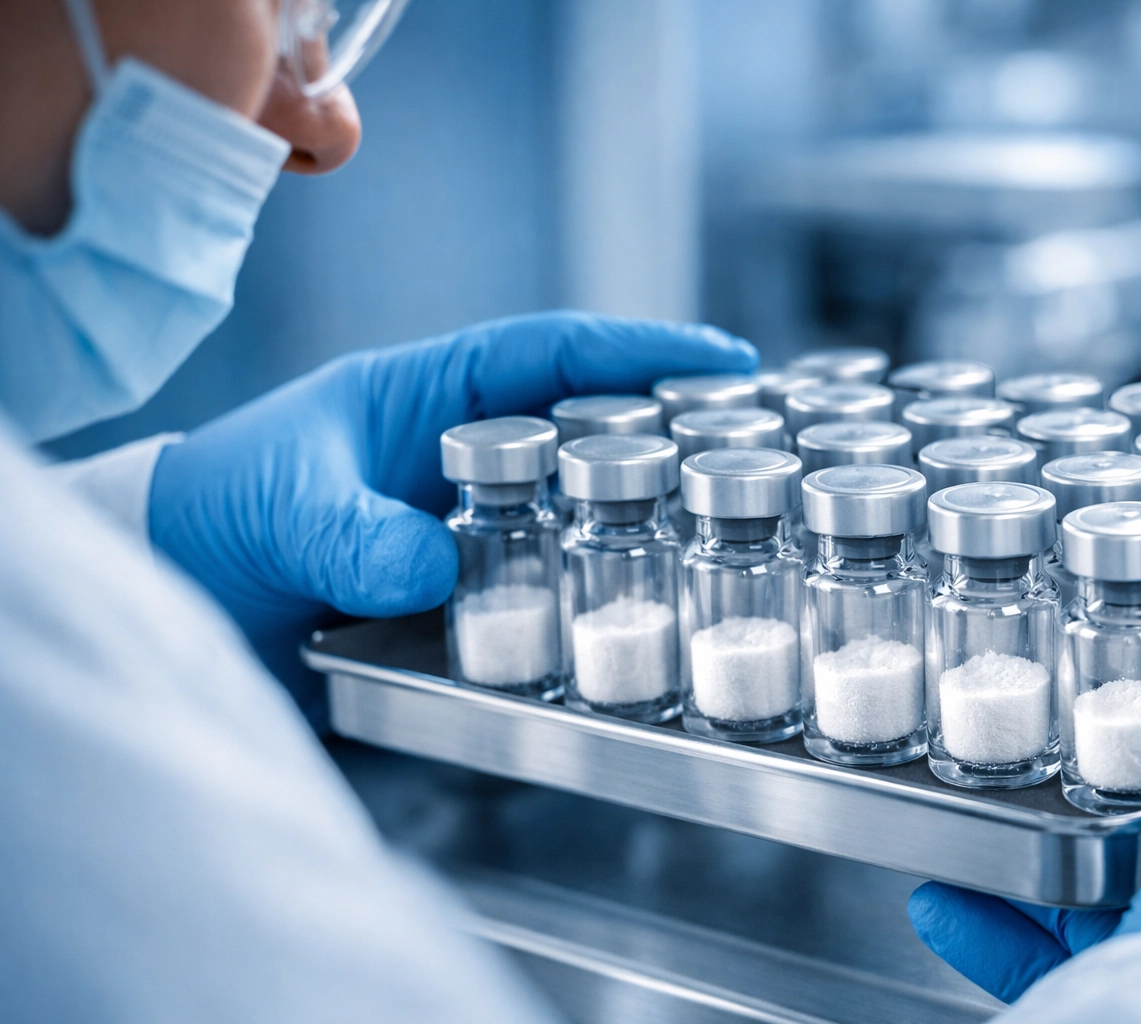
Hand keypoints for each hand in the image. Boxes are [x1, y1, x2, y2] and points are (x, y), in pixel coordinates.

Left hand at [149, 311, 756, 725]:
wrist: (174, 585)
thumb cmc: (215, 509)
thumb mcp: (283, 506)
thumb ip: (352, 533)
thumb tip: (432, 574)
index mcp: (425, 392)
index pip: (550, 352)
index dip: (641, 352)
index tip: (723, 364)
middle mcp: (456, 449)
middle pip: (585, 426)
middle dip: (668, 430)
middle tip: (756, 452)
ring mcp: (460, 516)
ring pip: (573, 504)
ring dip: (638, 513)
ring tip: (723, 533)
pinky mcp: (453, 582)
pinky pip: (538, 573)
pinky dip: (586, 583)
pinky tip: (630, 605)